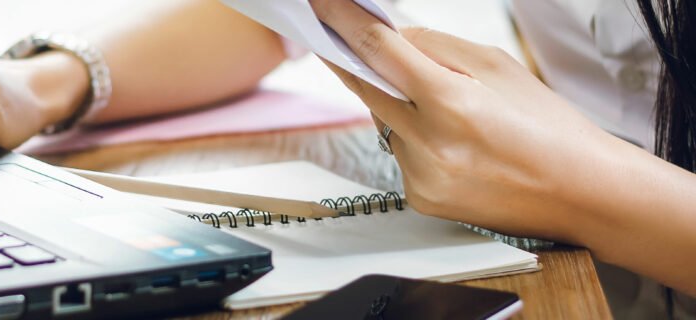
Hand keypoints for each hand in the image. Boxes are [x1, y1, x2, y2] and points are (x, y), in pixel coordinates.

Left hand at [309, 0, 631, 242]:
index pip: (379, 52)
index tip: (321, 4)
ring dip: (394, 103)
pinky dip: (410, 139)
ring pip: (382, 122)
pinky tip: (449, 142)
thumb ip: (437, 48)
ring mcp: (421, 176)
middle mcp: (429, 144)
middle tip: (338, 34)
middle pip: (367, 87)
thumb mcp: (499, 67)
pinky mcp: (419, 198)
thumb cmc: (550, 127)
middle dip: (352, 58)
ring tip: (441, 104)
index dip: (344, 22)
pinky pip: (397, 153)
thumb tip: (391, 37)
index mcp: (452, 104)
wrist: (583, 193)